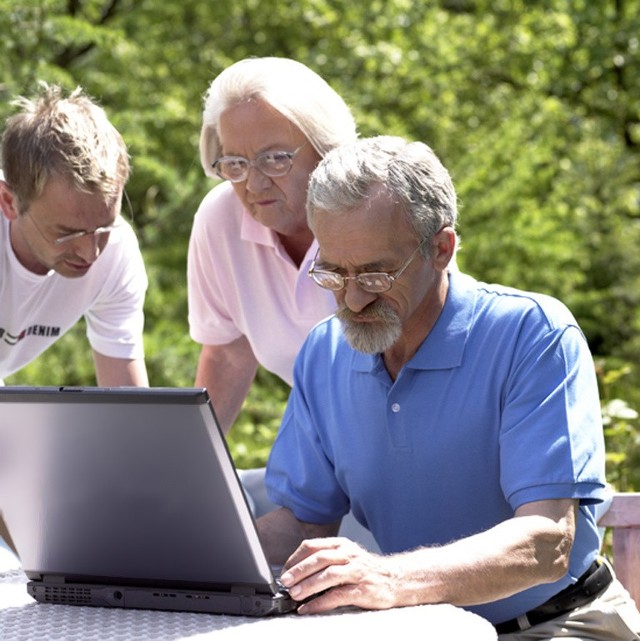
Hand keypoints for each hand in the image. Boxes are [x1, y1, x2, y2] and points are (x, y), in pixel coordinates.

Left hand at [279, 537, 400, 613]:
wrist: (395, 579)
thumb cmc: (365, 569)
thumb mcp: (345, 556)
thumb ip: (325, 559)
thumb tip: (296, 571)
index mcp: (341, 545)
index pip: (313, 546)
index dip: (295, 558)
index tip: (284, 571)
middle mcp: (348, 554)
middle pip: (319, 558)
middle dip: (299, 571)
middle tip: (285, 582)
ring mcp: (357, 571)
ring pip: (328, 575)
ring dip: (308, 585)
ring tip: (294, 594)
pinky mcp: (363, 590)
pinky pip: (338, 595)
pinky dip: (320, 602)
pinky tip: (309, 608)